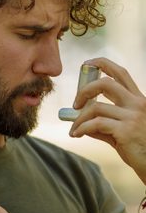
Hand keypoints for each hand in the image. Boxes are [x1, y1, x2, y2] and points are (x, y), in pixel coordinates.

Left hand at [70, 57, 145, 183]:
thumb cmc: (140, 149)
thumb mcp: (123, 132)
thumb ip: (103, 125)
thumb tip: (81, 123)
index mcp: (138, 100)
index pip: (121, 73)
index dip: (103, 64)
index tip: (87, 64)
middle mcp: (137, 104)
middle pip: (106, 83)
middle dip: (84, 90)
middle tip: (75, 104)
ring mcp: (133, 116)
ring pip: (96, 107)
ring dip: (79, 118)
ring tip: (74, 129)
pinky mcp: (127, 130)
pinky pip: (96, 124)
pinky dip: (81, 128)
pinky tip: (76, 134)